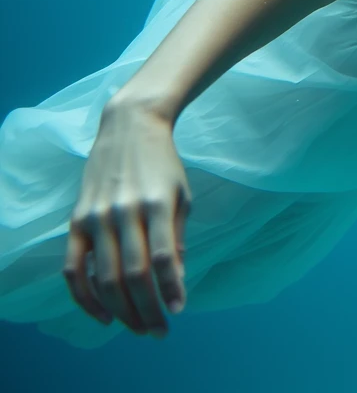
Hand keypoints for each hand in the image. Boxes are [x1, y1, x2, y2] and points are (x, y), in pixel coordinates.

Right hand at [63, 100, 190, 338]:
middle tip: (159, 330)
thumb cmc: (164, 163)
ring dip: (122, 310)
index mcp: (157, 203)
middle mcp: (124, 211)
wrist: (130, 128)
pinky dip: (85, 297)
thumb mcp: (181, 194)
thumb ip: (176, 237)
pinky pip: (74, 268)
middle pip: (133, 275)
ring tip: (138, 327)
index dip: (170, 290)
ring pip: (104, 277)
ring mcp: (96, 217)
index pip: (162, 259)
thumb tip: (175, 280)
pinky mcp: (77, 221)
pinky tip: (104, 314)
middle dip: (148, 309)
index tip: (179, 310)